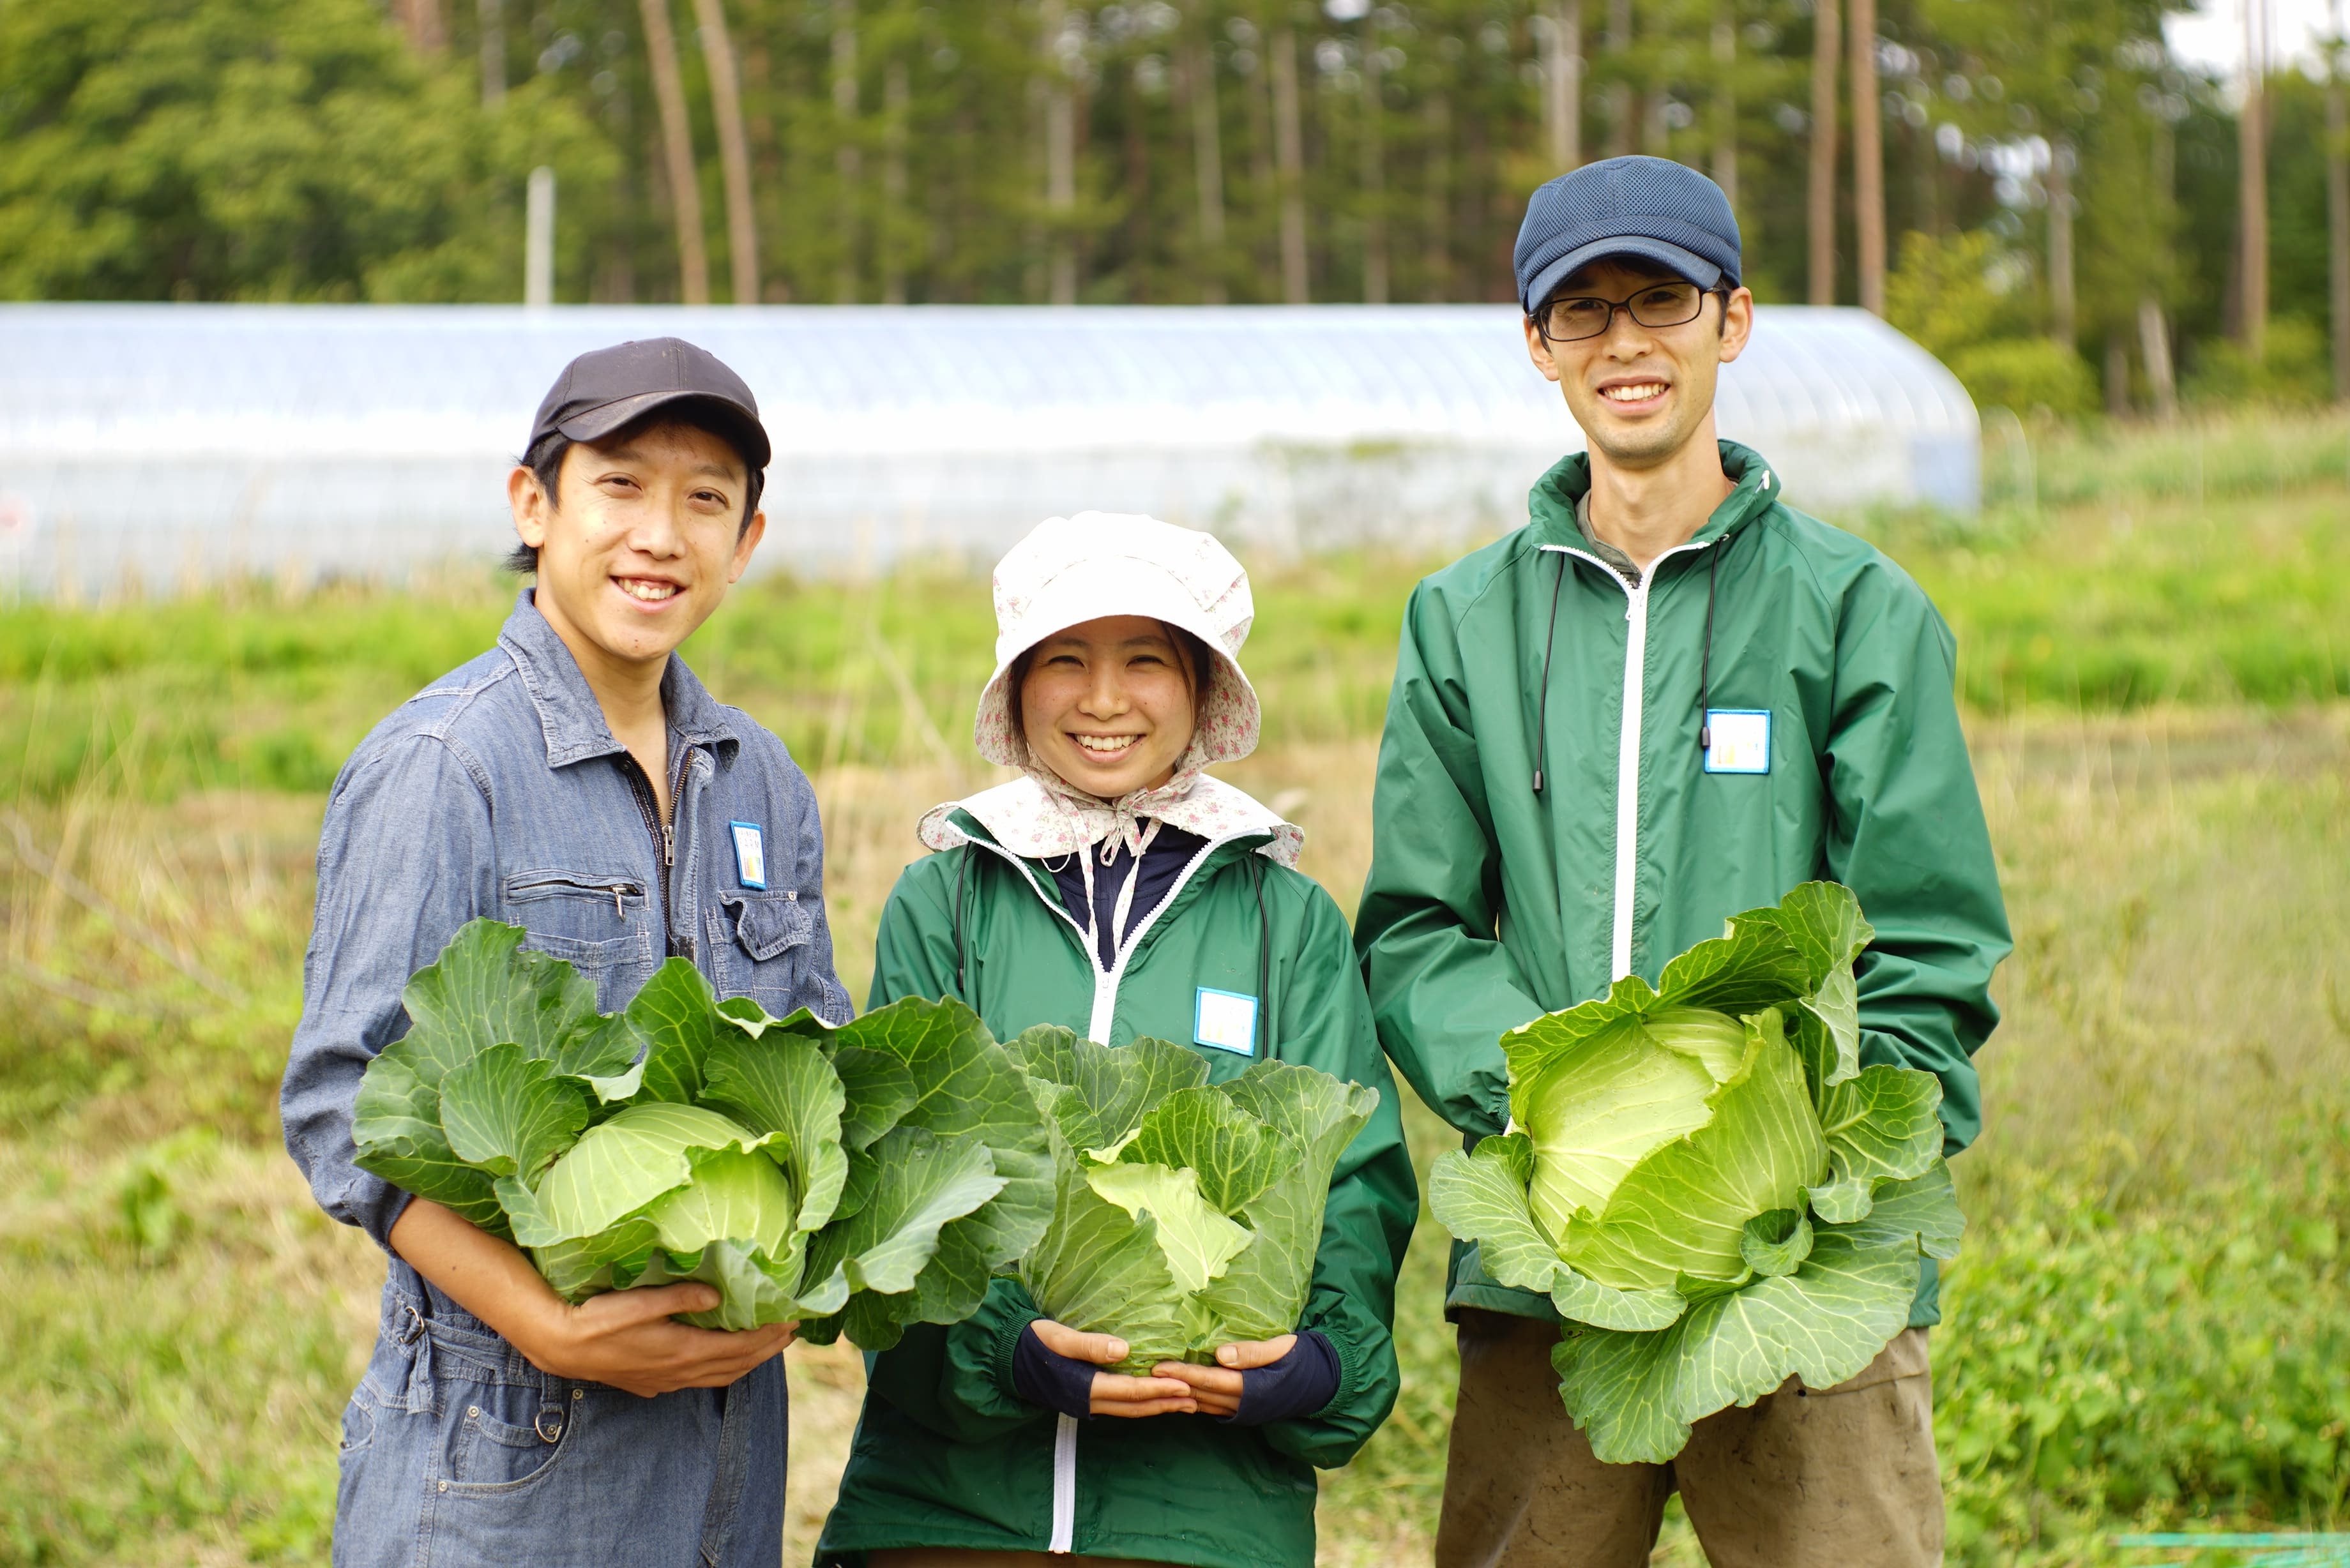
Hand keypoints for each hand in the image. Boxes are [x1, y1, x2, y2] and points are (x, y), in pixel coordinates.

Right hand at [518, 1284, 796, 1398]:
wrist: (560, 1347)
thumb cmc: (598, 1319)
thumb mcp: (640, 1302)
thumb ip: (681, 1297)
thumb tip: (719, 1295)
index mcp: (682, 1351)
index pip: (739, 1348)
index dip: (768, 1338)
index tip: (792, 1323)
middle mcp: (679, 1372)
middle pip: (735, 1366)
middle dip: (766, 1351)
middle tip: (790, 1334)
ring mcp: (665, 1381)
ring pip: (718, 1378)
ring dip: (746, 1363)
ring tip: (766, 1347)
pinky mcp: (652, 1383)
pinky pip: (699, 1380)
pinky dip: (721, 1370)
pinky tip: (723, 1360)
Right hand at [1031, 1319, 1197, 1417]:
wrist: (1007, 1357)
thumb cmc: (1034, 1341)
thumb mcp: (1059, 1337)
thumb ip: (1089, 1345)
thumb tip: (1124, 1349)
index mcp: (1084, 1386)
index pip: (1130, 1391)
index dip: (1158, 1389)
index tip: (1184, 1386)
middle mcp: (1088, 1401)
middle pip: (1134, 1407)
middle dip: (1165, 1404)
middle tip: (1195, 1401)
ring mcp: (1086, 1403)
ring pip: (1128, 1410)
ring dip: (1156, 1407)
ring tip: (1182, 1404)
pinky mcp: (1084, 1398)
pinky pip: (1119, 1406)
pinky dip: (1140, 1404)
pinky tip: (1152, 1398)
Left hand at [1152, 1334, 1297, 1417]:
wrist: (1325, 1381)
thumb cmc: (1304, 1358)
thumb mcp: (1284, 1349)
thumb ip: (1253, 1352)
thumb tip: (1220, 1355)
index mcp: (1253, 1388)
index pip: (1209, 1380)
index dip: (1182, 1374)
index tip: (1158, 1367)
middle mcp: (1244, 1404)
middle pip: (1200, 1395)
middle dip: (1171, 1385)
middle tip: (1143, 1375)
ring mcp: (1243, 1411)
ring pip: (1203, 1404)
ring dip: (1178, 1394)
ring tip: (1153, 1384)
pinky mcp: (1243, 1410)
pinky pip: (1212, 1407)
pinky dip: (1193, 1400)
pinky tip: (1177, 1393)